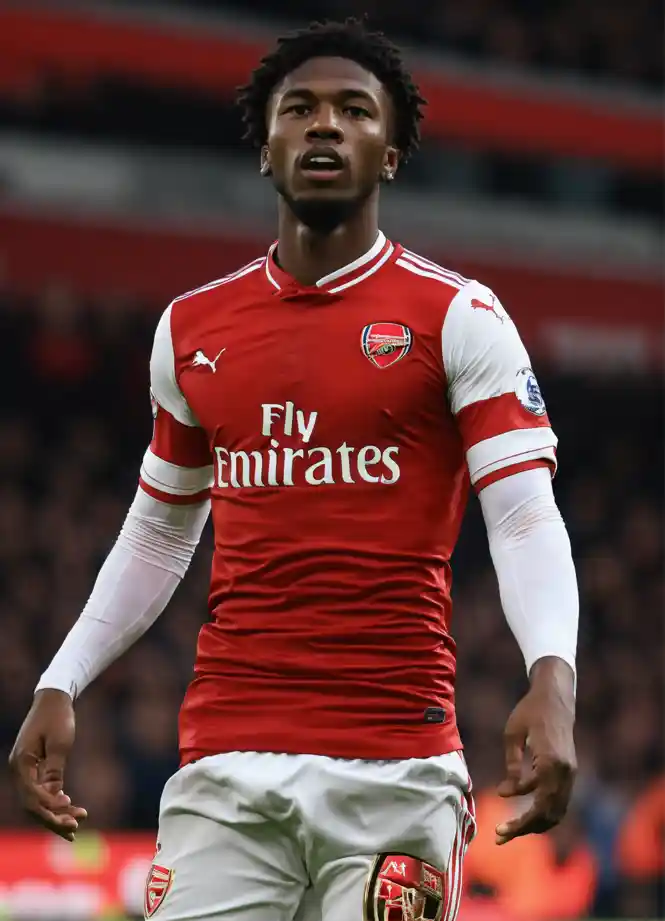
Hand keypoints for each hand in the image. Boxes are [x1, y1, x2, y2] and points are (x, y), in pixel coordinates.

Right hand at [8, 689, 87, 840]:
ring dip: (56, 814)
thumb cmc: (58, 717)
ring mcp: (26, 771)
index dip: (49, 806)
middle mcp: (20, 770)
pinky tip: (71, 808)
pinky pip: (43, 791)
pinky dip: (56, 802)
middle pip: (33, 804)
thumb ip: (55, 769)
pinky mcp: (35, 769)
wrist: (54, 698)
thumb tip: (56, 796)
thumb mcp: (60, 742)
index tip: (70, 807)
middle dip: (53, 818)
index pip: (31, 795)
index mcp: (21, 763)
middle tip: (75, 828)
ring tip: (76, 826)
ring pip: (38, 801)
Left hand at [495, 657, 575, 844]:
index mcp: (551, 763)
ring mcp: (571, 773)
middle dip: (525, 829)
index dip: (518, 821)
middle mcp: (565, 772)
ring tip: (511, 830)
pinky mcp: (570, 772)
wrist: (556, 697)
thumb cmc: (530, 712)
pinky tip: (523, 810)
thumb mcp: (512, 734)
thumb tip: (507, 794)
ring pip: (557, 811)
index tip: (498, 828)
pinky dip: (543, 811)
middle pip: (549, 814)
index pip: (537, 805)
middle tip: (500, 837)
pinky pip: (559, 800)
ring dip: (535, 823)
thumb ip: (512, 765)